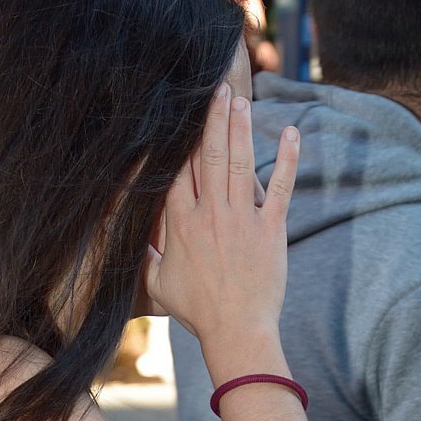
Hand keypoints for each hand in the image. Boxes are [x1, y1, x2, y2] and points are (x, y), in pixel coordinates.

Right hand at [144, 83, 298, 342]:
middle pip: (209, 155)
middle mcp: (210, 214)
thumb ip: (145, 256)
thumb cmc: (197, 311)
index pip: (178, 170)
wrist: (236, 331)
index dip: (179, 140)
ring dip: (240, 127)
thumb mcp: (158, 285)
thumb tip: (129, 241)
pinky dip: (288, 159)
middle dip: (212, 119)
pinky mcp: (271, 229)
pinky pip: (282, 187)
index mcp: (181, 224)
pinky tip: (292, 133)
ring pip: (240, 163)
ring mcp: (243, 219)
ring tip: (239, 99)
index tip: (179, 114)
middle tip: (216, 89)